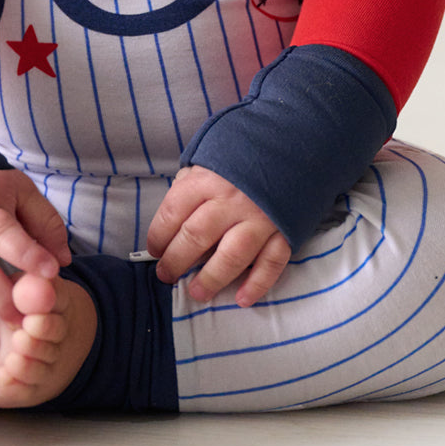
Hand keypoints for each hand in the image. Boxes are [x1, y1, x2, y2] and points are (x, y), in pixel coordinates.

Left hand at [146, 165, 289, 306]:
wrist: (289, 147)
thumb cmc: (239, 158)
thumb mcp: (207, 160)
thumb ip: (189, 186)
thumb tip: (171, 222)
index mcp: (207, 179)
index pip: (174, 212)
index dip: (159, 235)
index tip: (155, 250)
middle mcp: (231, 199)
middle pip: (197, 236)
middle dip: (176, 261)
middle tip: (167, 275)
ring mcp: (259, 217)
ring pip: (231, 255)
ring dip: (211, 278)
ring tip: (197, 292)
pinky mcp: (284, 230)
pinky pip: (272, 262)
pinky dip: (257, 283)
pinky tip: (242, 298)